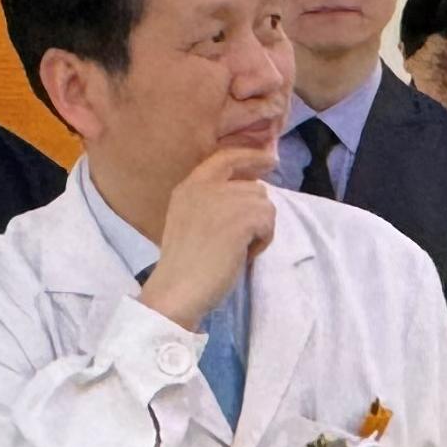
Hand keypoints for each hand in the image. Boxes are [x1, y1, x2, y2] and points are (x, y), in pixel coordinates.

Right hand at [141, 143, 279, 326]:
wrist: (177, 289)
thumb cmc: (184, 265)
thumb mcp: (191, 220)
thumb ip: (212, 202)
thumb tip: (250, 192)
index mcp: (189, 186)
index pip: (226, 157)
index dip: (251, 156)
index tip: (269, 159)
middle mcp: (205, 186)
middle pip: (254, 187)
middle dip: (255, 213)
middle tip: (239, 240)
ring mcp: (224, 199)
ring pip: (265, 204)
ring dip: (259, 229)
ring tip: (238, 249)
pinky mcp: (242, 216)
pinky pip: (269, 221)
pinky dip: (262, 240)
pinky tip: (243, 255)